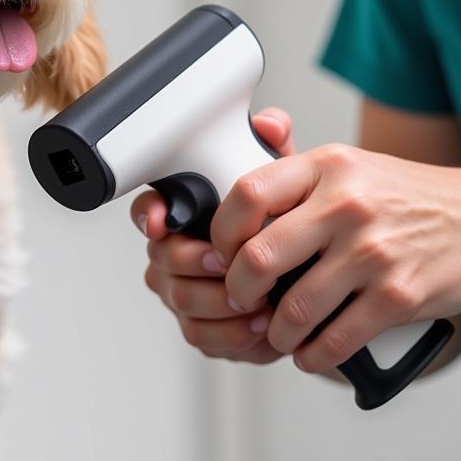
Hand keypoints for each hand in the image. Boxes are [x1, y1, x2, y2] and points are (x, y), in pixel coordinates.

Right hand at [131, 109, 294, 362]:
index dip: (151, 215)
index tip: (161, 222)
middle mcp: (175, 253)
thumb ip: (276, 152)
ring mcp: (184, 292)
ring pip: (182, 300)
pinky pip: (201, 335)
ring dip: (221, 304)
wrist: (310, 278)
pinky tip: (258, 325)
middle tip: (231, 266)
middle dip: (199, 265)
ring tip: (259, 302)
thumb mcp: (287, 184)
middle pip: (165, 261)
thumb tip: (272, 124)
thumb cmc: (287, 227)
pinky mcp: (202, 327)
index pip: (149, 209)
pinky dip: (231, 335)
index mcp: (186, 215)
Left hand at [212, 144, 460, 373]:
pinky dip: (313, 355)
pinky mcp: (398, 295)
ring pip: (293, 309)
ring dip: (275, 333)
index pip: (247, 194)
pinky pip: (336, 339)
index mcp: (326, 167)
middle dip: (238, 291)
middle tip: (242, 301)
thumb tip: (247, 161)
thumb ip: (294, 171)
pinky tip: (309, 352)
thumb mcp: (349, 165)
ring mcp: (373, 251)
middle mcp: (347, 205)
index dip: (221, 232)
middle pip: (258, 257)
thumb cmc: (404, 197)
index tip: (222, 253)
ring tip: (277, 333)